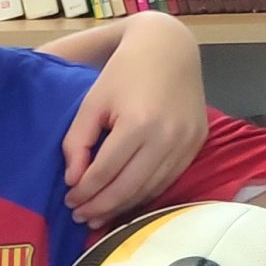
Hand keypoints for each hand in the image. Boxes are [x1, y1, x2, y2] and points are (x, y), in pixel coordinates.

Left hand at [61, 13, 206, 228]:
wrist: (169, 48)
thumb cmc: (123, 73)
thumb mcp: (92, 102)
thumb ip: (76, 142)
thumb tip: (73, 181)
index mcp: (137, 123)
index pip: (105, 172)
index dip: (84, 192)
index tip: (69, 201)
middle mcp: (166, 137)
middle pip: (128, 187)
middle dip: (100, 206)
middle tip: (80, 216)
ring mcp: (185, 142)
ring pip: (150, 189)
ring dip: (122, 207)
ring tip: (98, 215)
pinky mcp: (196, 143)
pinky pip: (168, 179)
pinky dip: (145, 194)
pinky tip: (125, 200)